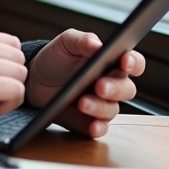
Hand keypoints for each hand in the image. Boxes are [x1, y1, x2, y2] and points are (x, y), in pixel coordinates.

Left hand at [26, 29, 145, 137]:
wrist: (34, 80)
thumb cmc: (56, 58)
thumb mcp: (66, 43)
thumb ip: (83, 41)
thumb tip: (97, 45)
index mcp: (111, 62)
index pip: (133, 63)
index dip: (133, 62)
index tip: (125, 61)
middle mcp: (112, 84)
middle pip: (127, 89)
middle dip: (115, 88)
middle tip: (100, 85)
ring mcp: (102, 104)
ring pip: (113, 109)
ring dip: (100, 107)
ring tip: (82, 102)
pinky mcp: (90, 121)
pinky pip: (101, 128)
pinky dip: (99, 128)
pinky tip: (92, 126)